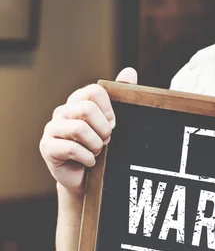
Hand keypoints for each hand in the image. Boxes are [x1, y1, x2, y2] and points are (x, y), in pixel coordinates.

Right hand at [39, 68, 137, 194]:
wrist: (86, 179)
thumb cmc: (100, 148)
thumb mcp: (112, 123)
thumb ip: (120, 95)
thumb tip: (130, 71)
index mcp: (78, 102)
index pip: (95, 91)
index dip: (109, 111)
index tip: (113, 125)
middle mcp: (62, 112)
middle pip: (86, 109)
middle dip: (103, 129)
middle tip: (106, 141)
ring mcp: (52, 129)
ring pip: (79, 129)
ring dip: (96, 145)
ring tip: (97, 152)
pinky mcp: (47, 147)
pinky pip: (71, 149)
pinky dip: (88, 158)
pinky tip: (90, 162)